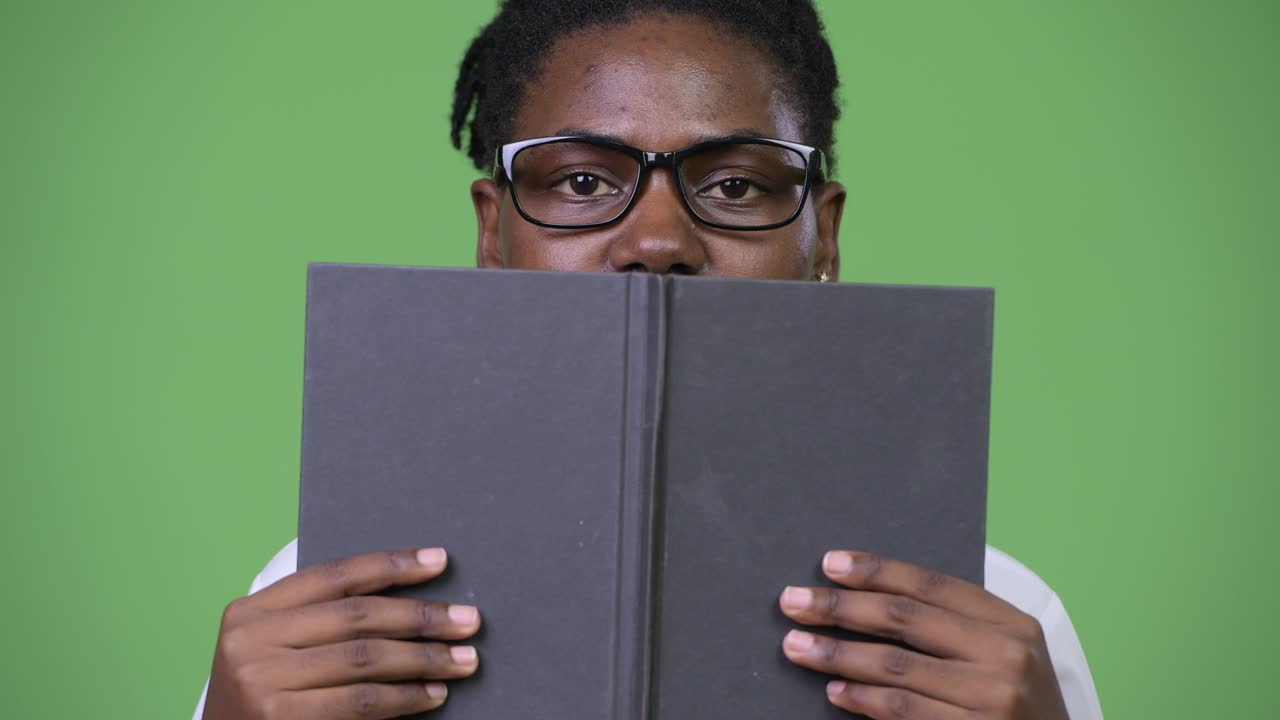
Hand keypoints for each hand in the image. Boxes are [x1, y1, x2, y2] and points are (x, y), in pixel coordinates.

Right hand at [203, 547, 480, 719]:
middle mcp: (251, 640)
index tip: (440, 561)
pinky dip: (404, 697)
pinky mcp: (279, 719)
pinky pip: (360, 701)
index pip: (335, 576)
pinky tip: (433, 694)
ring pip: (364, 659)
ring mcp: (262, 681)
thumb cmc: (262, 698)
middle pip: (357, 616)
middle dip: (421, 616)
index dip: (391, 565)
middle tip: (469, 620)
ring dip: (424, 658)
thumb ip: (321, 622)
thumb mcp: (275, 648)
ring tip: (464, 660)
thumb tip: (410, 602)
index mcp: (251, 611)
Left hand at [779, 551, 1068, 718]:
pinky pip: (903, 711)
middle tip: (792, 601)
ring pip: (896, 667)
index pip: (931, 585)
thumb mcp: (1003, 655)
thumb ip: (952, 627)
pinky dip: (863, 699)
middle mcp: (1006, 656)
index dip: (876, 571)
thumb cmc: (1016, 706)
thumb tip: (866, 600)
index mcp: (1011, 623)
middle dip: (840, 607)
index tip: (829, 564)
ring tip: (796, 647)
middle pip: (905, 619)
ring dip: (837, 654)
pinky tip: (835, 691)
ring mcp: (993, 700)